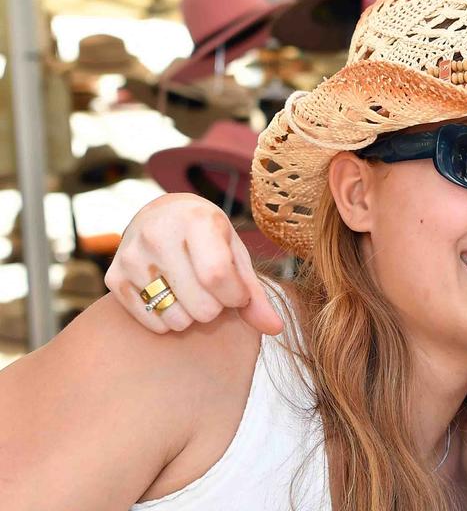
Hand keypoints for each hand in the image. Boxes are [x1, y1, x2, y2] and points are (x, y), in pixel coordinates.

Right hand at [104, 193, 283, 335]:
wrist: (161, 215)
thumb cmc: (208, 236)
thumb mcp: (235, 252)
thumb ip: (254, 292)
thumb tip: (276, 328)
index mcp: (195, 221)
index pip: (218, 275)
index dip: (235, 296)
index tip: (238, 294)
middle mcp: (157, 235)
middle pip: (200, 304)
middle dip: (216, 307)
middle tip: (212, 290)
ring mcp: (131, 257)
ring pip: (176, 318)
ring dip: (192, 315)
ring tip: (192, 291)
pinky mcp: (114, 277)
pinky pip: (152, 322)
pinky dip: (169, 320)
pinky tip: (172, 297)